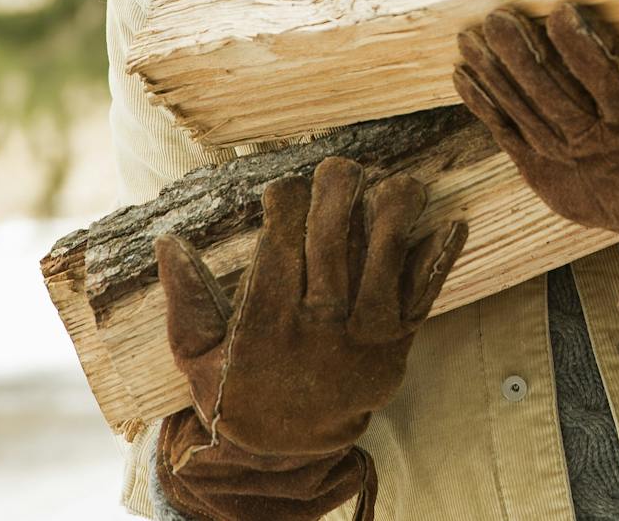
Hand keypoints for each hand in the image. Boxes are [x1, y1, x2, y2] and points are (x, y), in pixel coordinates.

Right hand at [152, 157, 465, 520]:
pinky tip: (450, 224)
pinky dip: (436, 261)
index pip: (278, 252)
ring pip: (382, 267)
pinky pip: (420, 299)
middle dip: (337, 200)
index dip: (284, 209)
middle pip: (332, 250)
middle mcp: (317, 331)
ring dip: (394, 219)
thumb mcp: (195, 356)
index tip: (284, 185)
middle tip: (338, 168)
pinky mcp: (395, 347)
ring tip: (396, 184)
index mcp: (265, 328)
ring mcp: (363, 340)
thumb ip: (185, 299)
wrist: (288, 449)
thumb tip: (168, 240)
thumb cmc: (238, 389)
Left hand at [452, 2, 618, 314]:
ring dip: (494, 73)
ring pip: (524, 113)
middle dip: (520, 51)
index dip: (578, 41)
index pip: (603, 73)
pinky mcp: (551, 180)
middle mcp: (602, 146)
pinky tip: (465, 78)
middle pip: (550, 91)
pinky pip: (511, 140)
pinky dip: (486, 109)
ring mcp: (571, 166)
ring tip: (470, 39)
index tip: (562, 10)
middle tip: (497, 17)